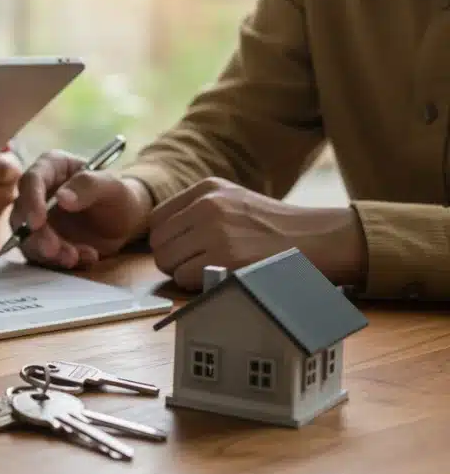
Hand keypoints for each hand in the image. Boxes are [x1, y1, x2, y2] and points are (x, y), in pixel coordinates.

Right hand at [11, 150, 151, 268]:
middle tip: (54, 249)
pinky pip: (42, 256)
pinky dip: (60, 261)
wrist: (126, 222)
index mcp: (51, 168)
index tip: (38, 222)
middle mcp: (38, 193)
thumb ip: (88, 186)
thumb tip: (62, 198)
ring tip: (75, 257)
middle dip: (37, 235)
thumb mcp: (112, 186)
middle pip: (22, 214)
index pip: (31, 180)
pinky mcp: (43, 242)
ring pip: (28, 238)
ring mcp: (39, 220)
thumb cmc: (118, 195)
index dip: (31, 201)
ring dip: (48, 252)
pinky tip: (86, 257)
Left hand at [146, 177, 365, 289]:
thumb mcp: (233, 200)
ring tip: (209, 270)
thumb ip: (197, 210)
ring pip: (167, 262)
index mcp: (206, 188)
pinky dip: (196, 285)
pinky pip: (184, 278)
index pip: (157, 219)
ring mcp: (215, 231)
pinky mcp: (225, 258)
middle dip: (171, 258)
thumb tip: (161, 236)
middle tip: (194, 265)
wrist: (317, 238)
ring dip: (182, 273)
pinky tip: (219, 278)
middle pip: (158, 242)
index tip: (181, 249)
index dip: (166, 239)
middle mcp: (207, 206)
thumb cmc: (274, 226)